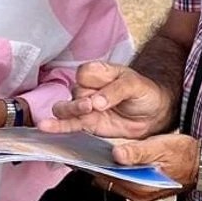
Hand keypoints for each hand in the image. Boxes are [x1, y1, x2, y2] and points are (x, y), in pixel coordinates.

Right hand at [40, 61, 174, 139]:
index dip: (90, 81)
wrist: (155, 115)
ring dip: (68, 112)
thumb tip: (96, 102)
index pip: (86, 72)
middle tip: (89, 106)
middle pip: (75, 91)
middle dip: (80, 101)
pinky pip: (69, 125)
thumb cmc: (144, 93)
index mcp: (100, 72)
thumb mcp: (136, 86)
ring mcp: (85, 107)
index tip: (99, 94)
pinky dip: (58, 127)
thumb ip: (116, 90)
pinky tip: (46, 128)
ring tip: (75, 115)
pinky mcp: (86, 124)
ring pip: (66, 108)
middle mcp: (89, 88)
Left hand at [96, 133, 200, 200]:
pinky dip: (119, 172)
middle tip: (88, 151)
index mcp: (140, 186)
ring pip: (117, 182)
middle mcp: (140, 194)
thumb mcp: (161, 148)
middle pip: (109, 182)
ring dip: (109, 170)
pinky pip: (126, 182)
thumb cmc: (187, 155)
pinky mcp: (147, 190)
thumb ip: (137, 152)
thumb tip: (116, 154)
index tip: (82, 155)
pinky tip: (119, 160)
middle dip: (98, 167)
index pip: (106, 178)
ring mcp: (143, 194)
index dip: (93, 165)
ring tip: (100, 154)